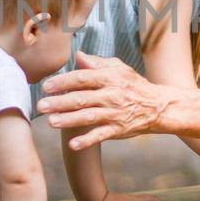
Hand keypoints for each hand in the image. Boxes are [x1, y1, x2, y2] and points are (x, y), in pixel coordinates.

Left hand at [36, 52, 169, 149]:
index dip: (63, 82)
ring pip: (89, 117)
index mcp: (109, 78)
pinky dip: (88, 141)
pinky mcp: (118, 129)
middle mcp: (111, 95)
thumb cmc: (134, 85)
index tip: (46, 86)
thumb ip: (97, 63)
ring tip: (51, 122)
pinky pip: (101, 135)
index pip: (82, 78)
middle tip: (42, 105)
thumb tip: (78, 55)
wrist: (158, 106)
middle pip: (82, 98)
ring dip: (69, 120)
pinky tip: (73, 145)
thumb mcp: (119, 68)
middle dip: (60, 102)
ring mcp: (115, 113)